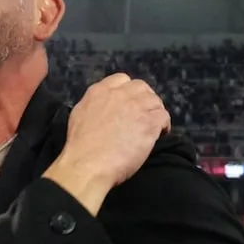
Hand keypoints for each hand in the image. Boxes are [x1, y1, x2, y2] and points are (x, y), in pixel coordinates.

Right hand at [43, 73, 170, 214]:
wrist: (88, 163)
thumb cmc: (80, 146)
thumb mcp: (79, 115)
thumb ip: (94, 105)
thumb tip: (103, 107)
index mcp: (99, 91)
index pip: (121, 79)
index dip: (128, 92)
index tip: (128, 104)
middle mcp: (119, 94)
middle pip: (141, 87)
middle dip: (144, 99)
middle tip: (143, 115)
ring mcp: (136, 107)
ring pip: (155, 101)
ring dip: (154, 112)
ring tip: (152, 126)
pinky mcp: (149, 122)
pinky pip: (163, 116)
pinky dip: (163, 125)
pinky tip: (159, 134)